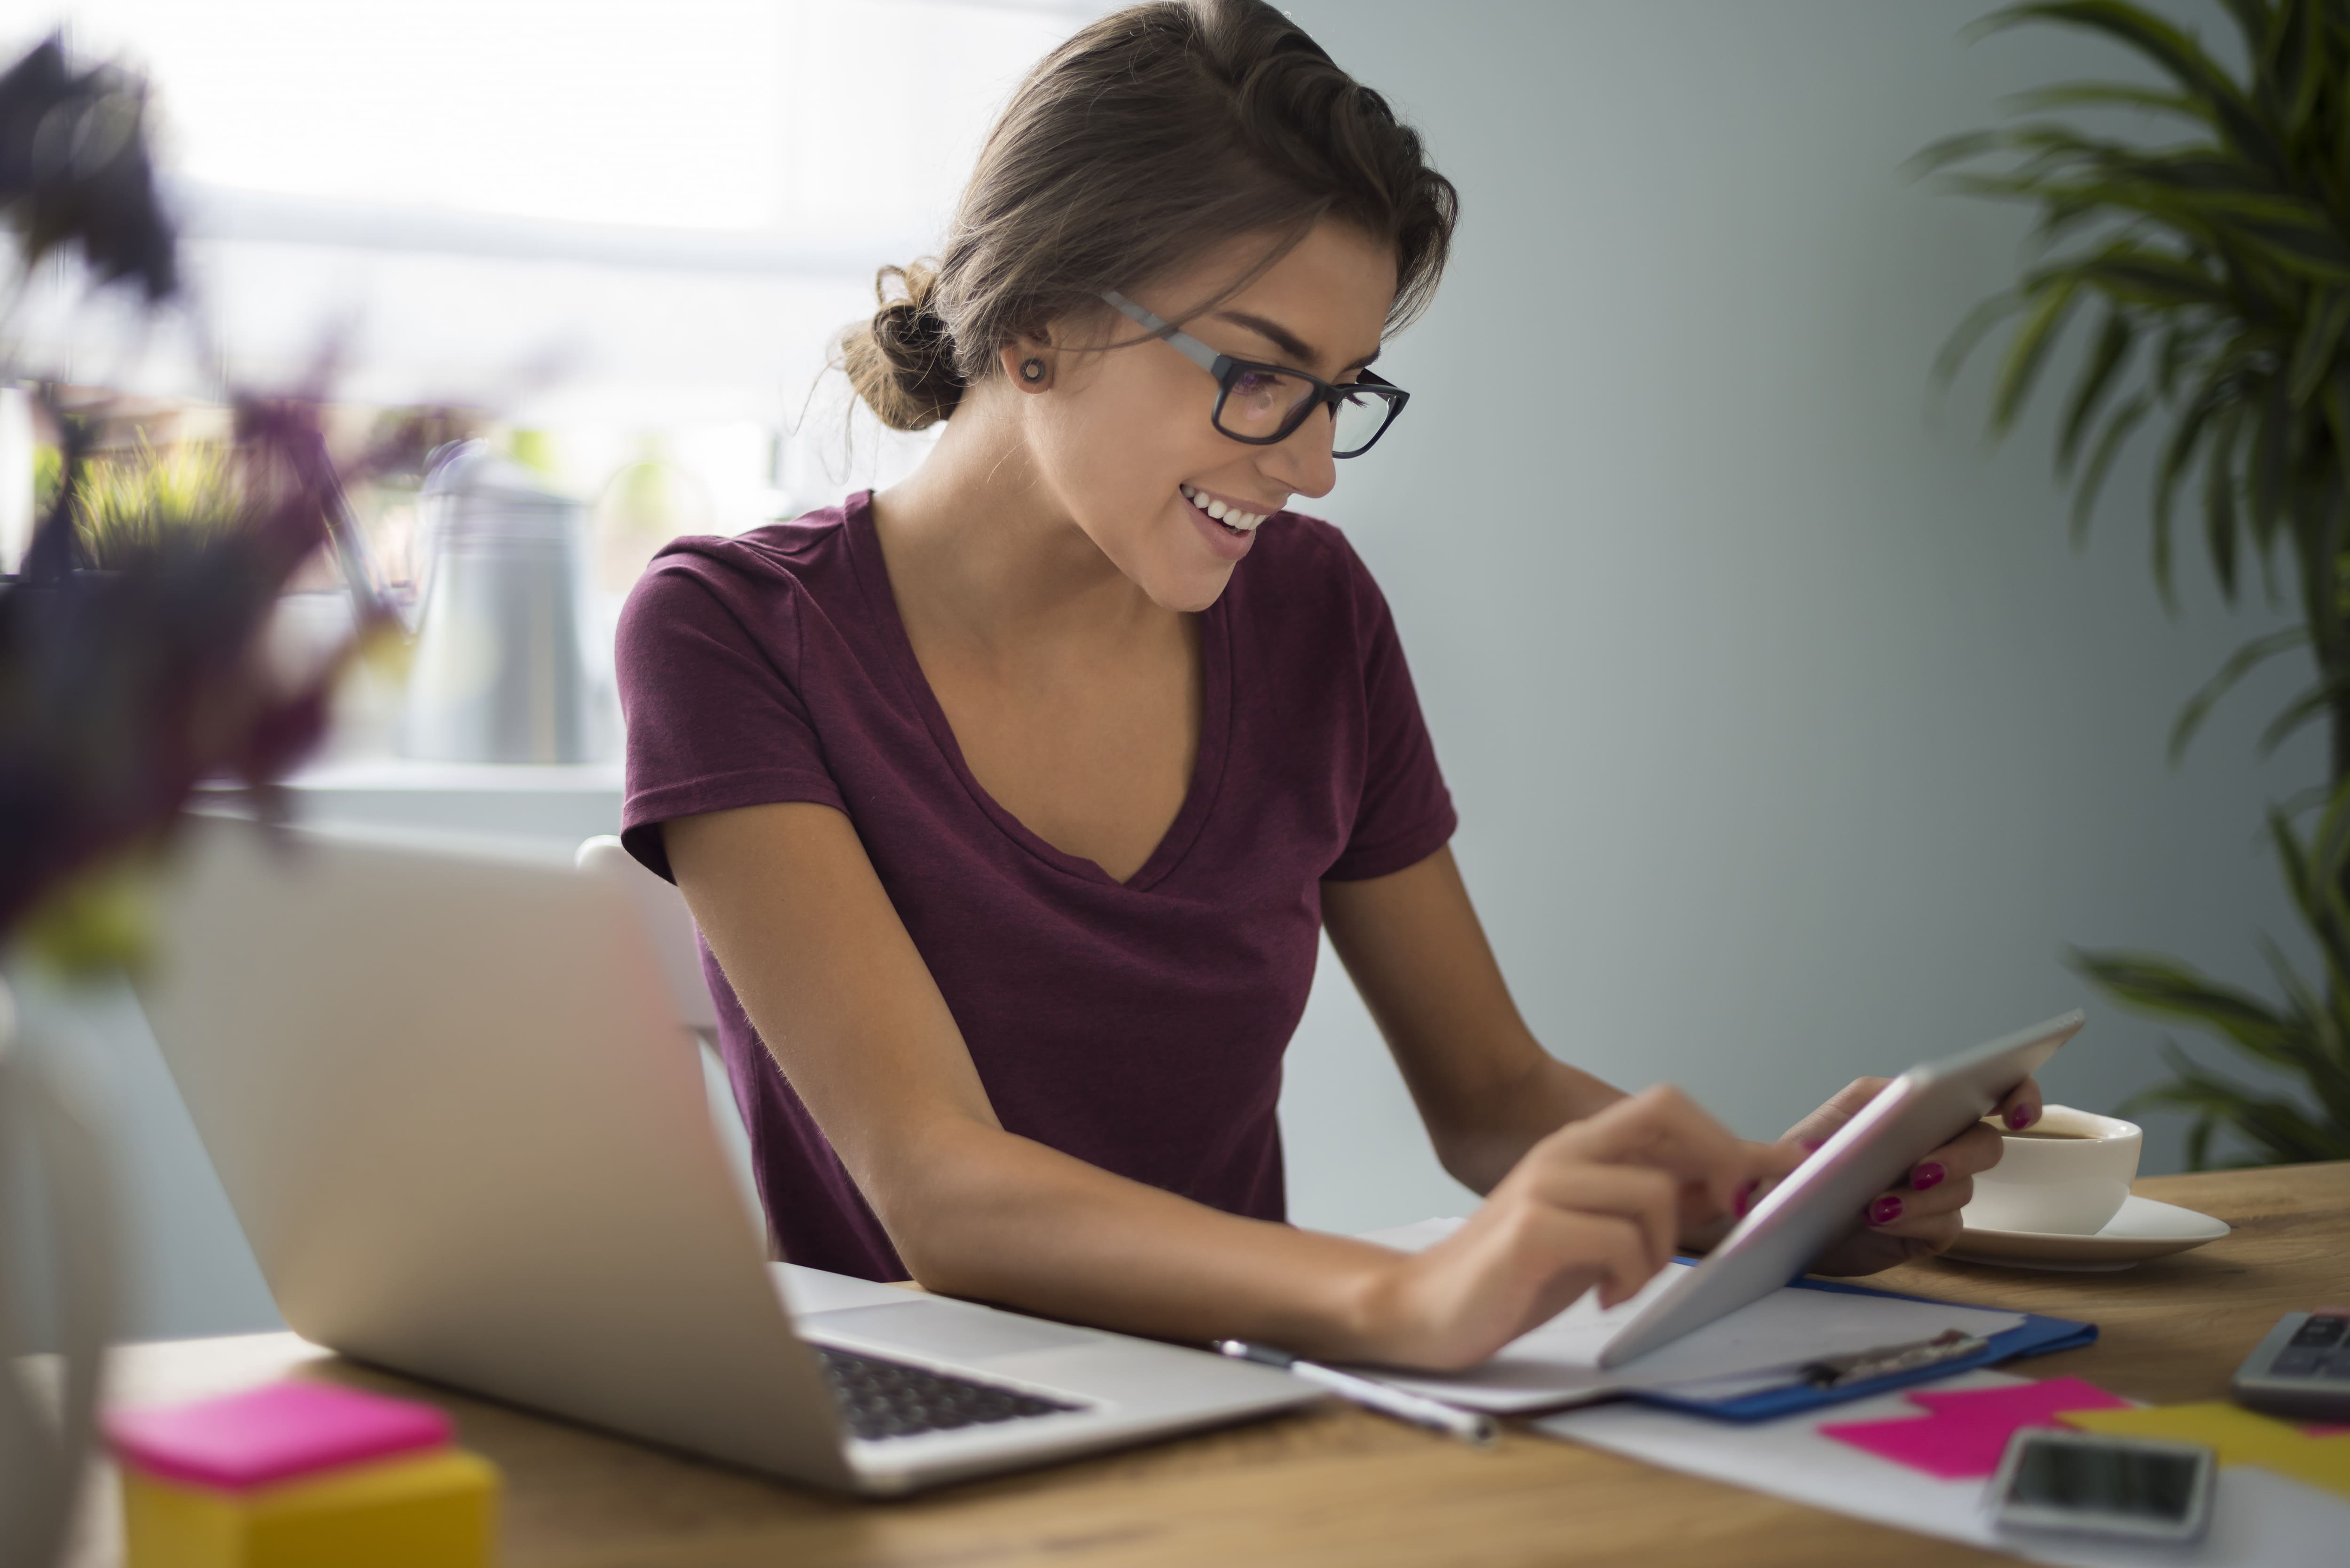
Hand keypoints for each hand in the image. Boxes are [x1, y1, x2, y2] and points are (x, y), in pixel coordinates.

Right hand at [1352, 1086, 1804, 1369]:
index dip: (1725, 1136)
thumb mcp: (1597, 1231)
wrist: (1426, 1307)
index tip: (1772, 1174)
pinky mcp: (1530, 1230)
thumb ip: (1652, 1203)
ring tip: (1631, 1281)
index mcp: (1578, 1146)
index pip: (1665, 1107)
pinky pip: (1619, 1241)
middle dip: (1720, 1162)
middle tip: (1730, 1217)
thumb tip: (1731, 1186)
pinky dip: (1630, 1276)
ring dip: (1662, 1249)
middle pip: (1664, 1114)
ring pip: (1652, 1193)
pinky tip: (1607, 1297)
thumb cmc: (1516, 1273)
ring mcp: (1543, 1186)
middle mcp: (1562, 1152)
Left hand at [1783, 1073, 2043, 1275]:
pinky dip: (1915, 1221)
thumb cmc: (1801, 1162)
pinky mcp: (1930, 1228)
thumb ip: (1866, 1109)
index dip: (2019, 1096)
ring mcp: (1936, 1189)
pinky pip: (1945, 1224)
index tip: (2019, 1114)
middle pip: (1984, 1144)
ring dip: (1922, 1197)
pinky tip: (1881, 1219)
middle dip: (1958, 1157)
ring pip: (1963, 1188)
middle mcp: (1935, 1145)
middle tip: (1920, 1171)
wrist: (1781, 1214)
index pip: (1988, 1091)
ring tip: (1875, 1204)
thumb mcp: (1825, 1124)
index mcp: (1918, 1108)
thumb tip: (1903, 1103)